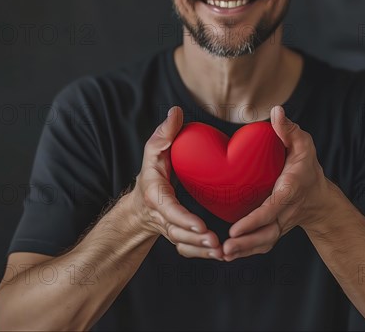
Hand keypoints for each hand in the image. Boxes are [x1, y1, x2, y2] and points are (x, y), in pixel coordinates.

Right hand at [131, 106, 223, 259]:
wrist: (142, 199)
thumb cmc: (152, 171)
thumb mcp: (153, 149)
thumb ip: (164, 133)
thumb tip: (176, 111)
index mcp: (156, 195)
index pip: (168, 210)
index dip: (184, 220)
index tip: (201, 226)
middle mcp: (162, 216)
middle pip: (177, 233)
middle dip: (196, 240)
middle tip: (217, 243)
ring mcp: (169, 228)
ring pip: (183, 245)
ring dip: (202, 251)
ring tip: (223, 251)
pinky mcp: (178, 235)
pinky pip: (188, 250)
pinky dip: (202, 254)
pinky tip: (220, 253)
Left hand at [222, 106, 328, 261]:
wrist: (319, 196)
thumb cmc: (307, 166)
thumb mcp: (303, 143)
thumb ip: (289, 129)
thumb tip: (277, 111)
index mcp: (290, 190)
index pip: (272, 208)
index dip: (255, 220)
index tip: (236, 227)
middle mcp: (286, 211)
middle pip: (268, 233)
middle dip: (247, 243)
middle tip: (225, 247)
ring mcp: (281, 223)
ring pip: (264, 242)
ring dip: (244, 250)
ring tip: (223, 253)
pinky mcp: (275, 229)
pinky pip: (262, 243)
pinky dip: (246, 251)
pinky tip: (227, 253)